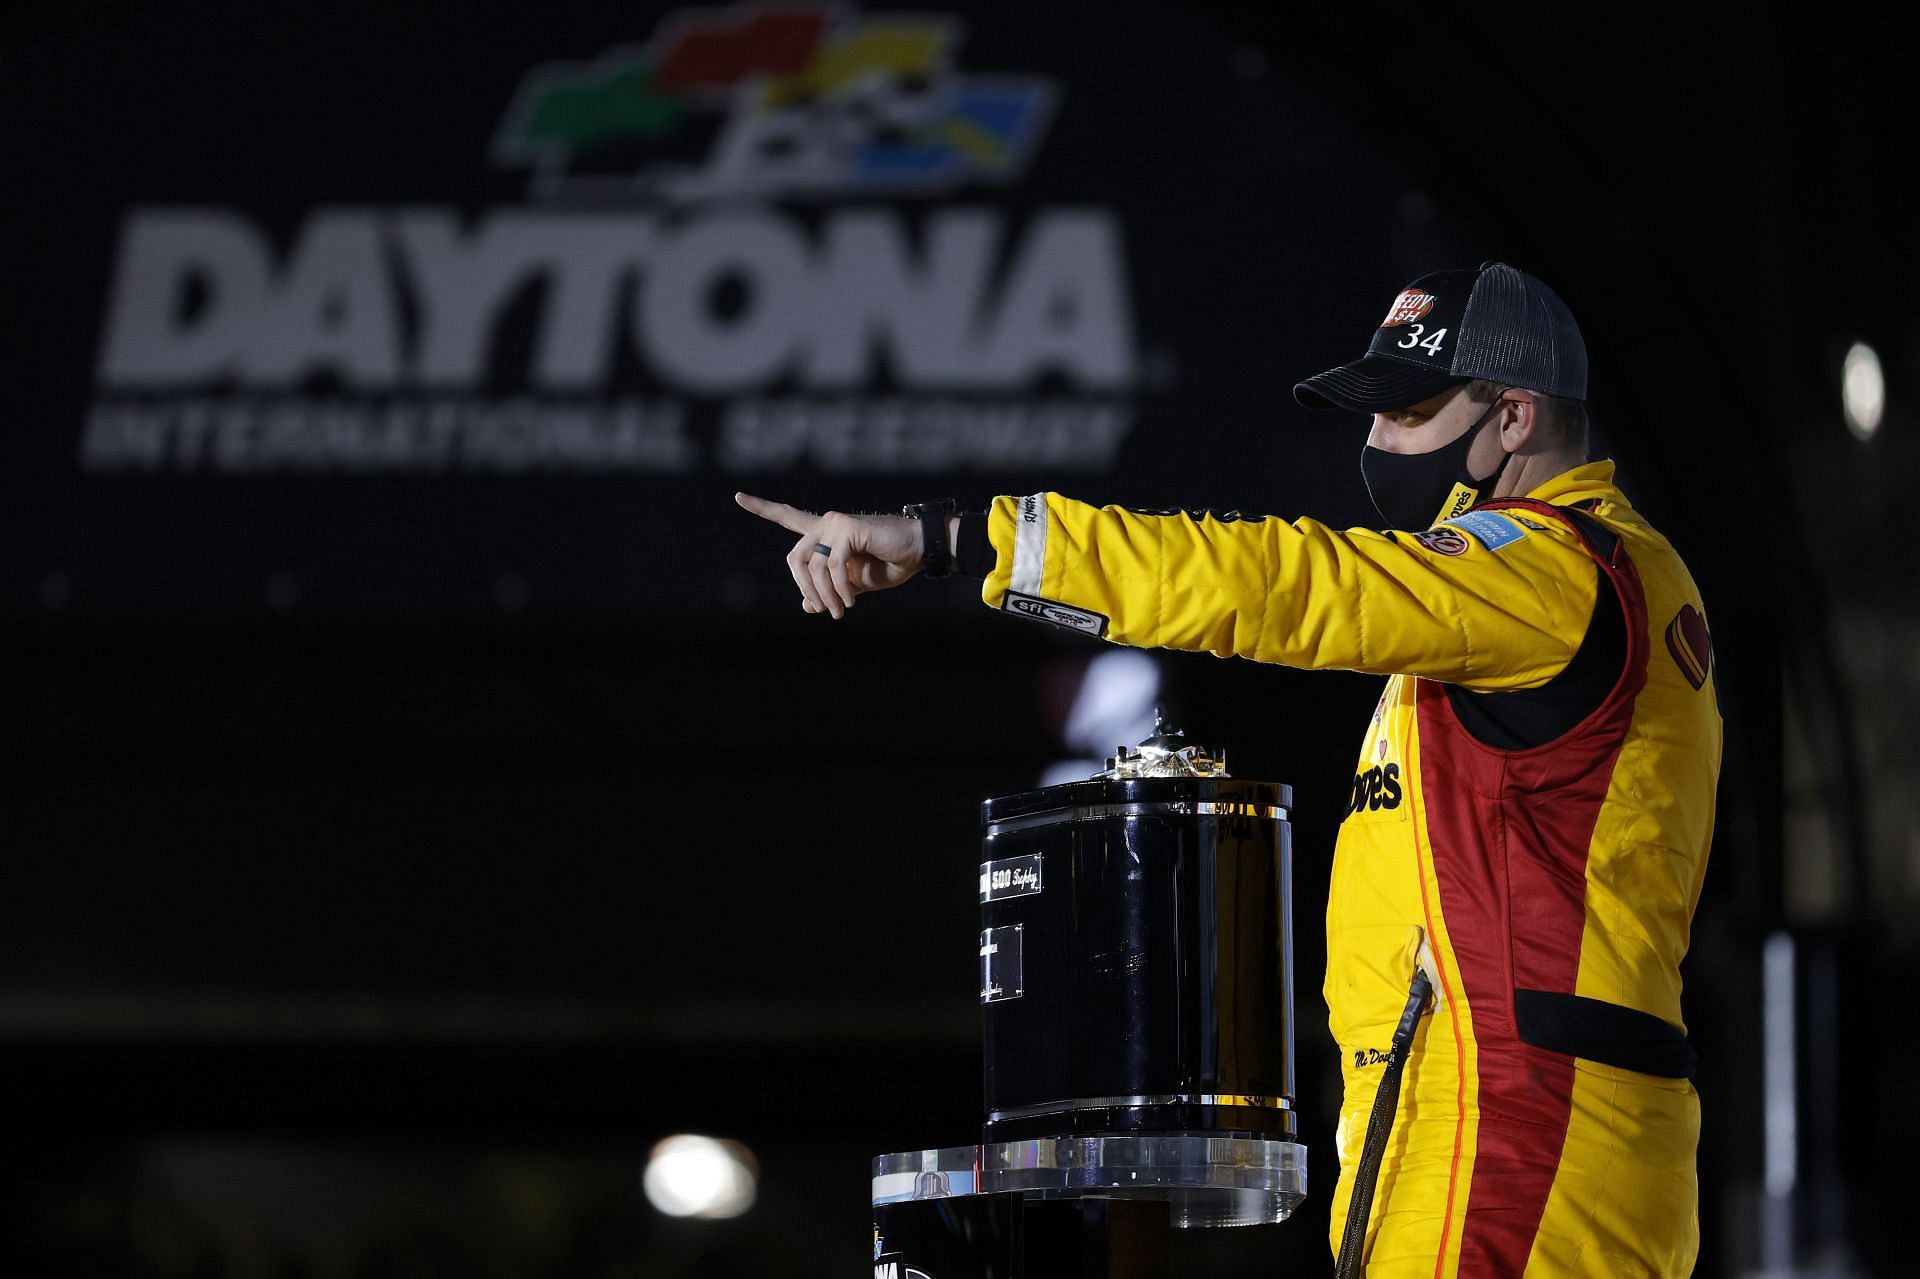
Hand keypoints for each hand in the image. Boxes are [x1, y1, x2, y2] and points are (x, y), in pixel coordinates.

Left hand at [734, 492, 922, 618]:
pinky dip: (839, 589)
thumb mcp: (852, 586)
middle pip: (794, 560)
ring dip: (825, 596)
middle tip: (823, 610)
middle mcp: (825, 524)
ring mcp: (835, 524)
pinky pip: (832, 567)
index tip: (738, 496)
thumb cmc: (888, 565)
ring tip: (841, 610)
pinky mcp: (847, 529)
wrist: (917, 552)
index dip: (763, 508)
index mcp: (823, 533)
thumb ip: (828, 592)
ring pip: (812, 567)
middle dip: (805, 589)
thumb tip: (806, 606)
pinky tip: (850, 600)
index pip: (788, 518)